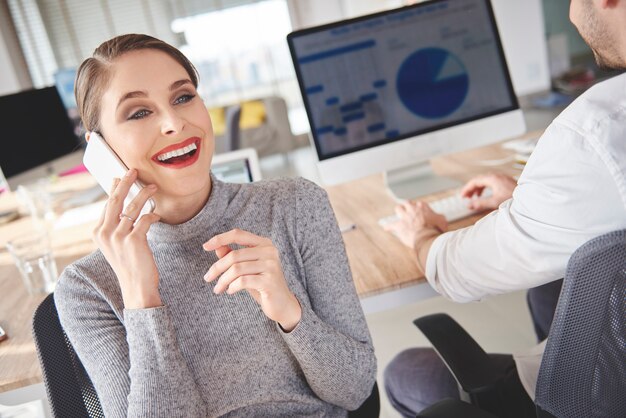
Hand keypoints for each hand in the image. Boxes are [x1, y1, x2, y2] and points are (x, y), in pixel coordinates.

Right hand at [93, 169, 161, 308]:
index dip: (115, 189)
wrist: (136, 286)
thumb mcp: (117, 244)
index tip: (120, 176)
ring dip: (145, 194)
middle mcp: (105, 233)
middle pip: (115, 201)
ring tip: (153, 187)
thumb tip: (124, 204)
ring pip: (133, 208)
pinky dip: (153, 215)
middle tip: (133, 170)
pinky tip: (157, 216)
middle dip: (125, 183)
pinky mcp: (134, 240)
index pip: (107, 205)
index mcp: (98, 232)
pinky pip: (146, 220)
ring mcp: (118, 237)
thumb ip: (117, 225)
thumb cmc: (130, 264)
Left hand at [202, 229, 301, 331]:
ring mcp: (271, 266)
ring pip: (236, 269)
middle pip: (234, 255)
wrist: (282, 304)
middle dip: (217, 268)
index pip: (238, 234)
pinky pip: (242, 281)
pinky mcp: (269, 281)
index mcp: (264, 243)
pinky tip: (230, 291)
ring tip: (217, 289)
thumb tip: (217, 247)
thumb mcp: (247, 268)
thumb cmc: (262, 284)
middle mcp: (269, 251)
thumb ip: (234, 256)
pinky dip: (232, 286)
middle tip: (207, 278)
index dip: (220, 238)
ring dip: (223, 280)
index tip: (205, 247)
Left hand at [384, 201, 447, 248]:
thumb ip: (439, 218)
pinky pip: (391, 225)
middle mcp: (412, 209)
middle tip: (408, 209)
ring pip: (398, 208)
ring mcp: (405, 216)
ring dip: (398, 211)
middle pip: (407, 203)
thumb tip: (440, 218)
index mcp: (423, 207)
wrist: (426, 237)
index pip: (420, 204)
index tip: (421, 212)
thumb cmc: (435, 230)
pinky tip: (386, 228)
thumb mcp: (442, 221)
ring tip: (398, 213)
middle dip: (407, 206)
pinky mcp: (398, 225)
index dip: (420, 208)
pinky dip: (388, 227)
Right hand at [460, 172, 516, 210]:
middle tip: (466, 197)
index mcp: (492, 178)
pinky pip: (491, 182)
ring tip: (475, 197)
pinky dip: (485, 188)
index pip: (474, 181)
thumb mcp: (494, 202)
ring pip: (485, 180)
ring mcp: (502, 177)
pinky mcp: (506, 181)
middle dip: (471, 188)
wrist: (529, 198)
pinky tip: (486, 194)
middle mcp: (496, 176)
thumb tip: (469, 205)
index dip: (466, 189)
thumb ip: (480, 204)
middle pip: (479, 180)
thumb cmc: (514, 199)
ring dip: (478, 188)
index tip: (462, 196)